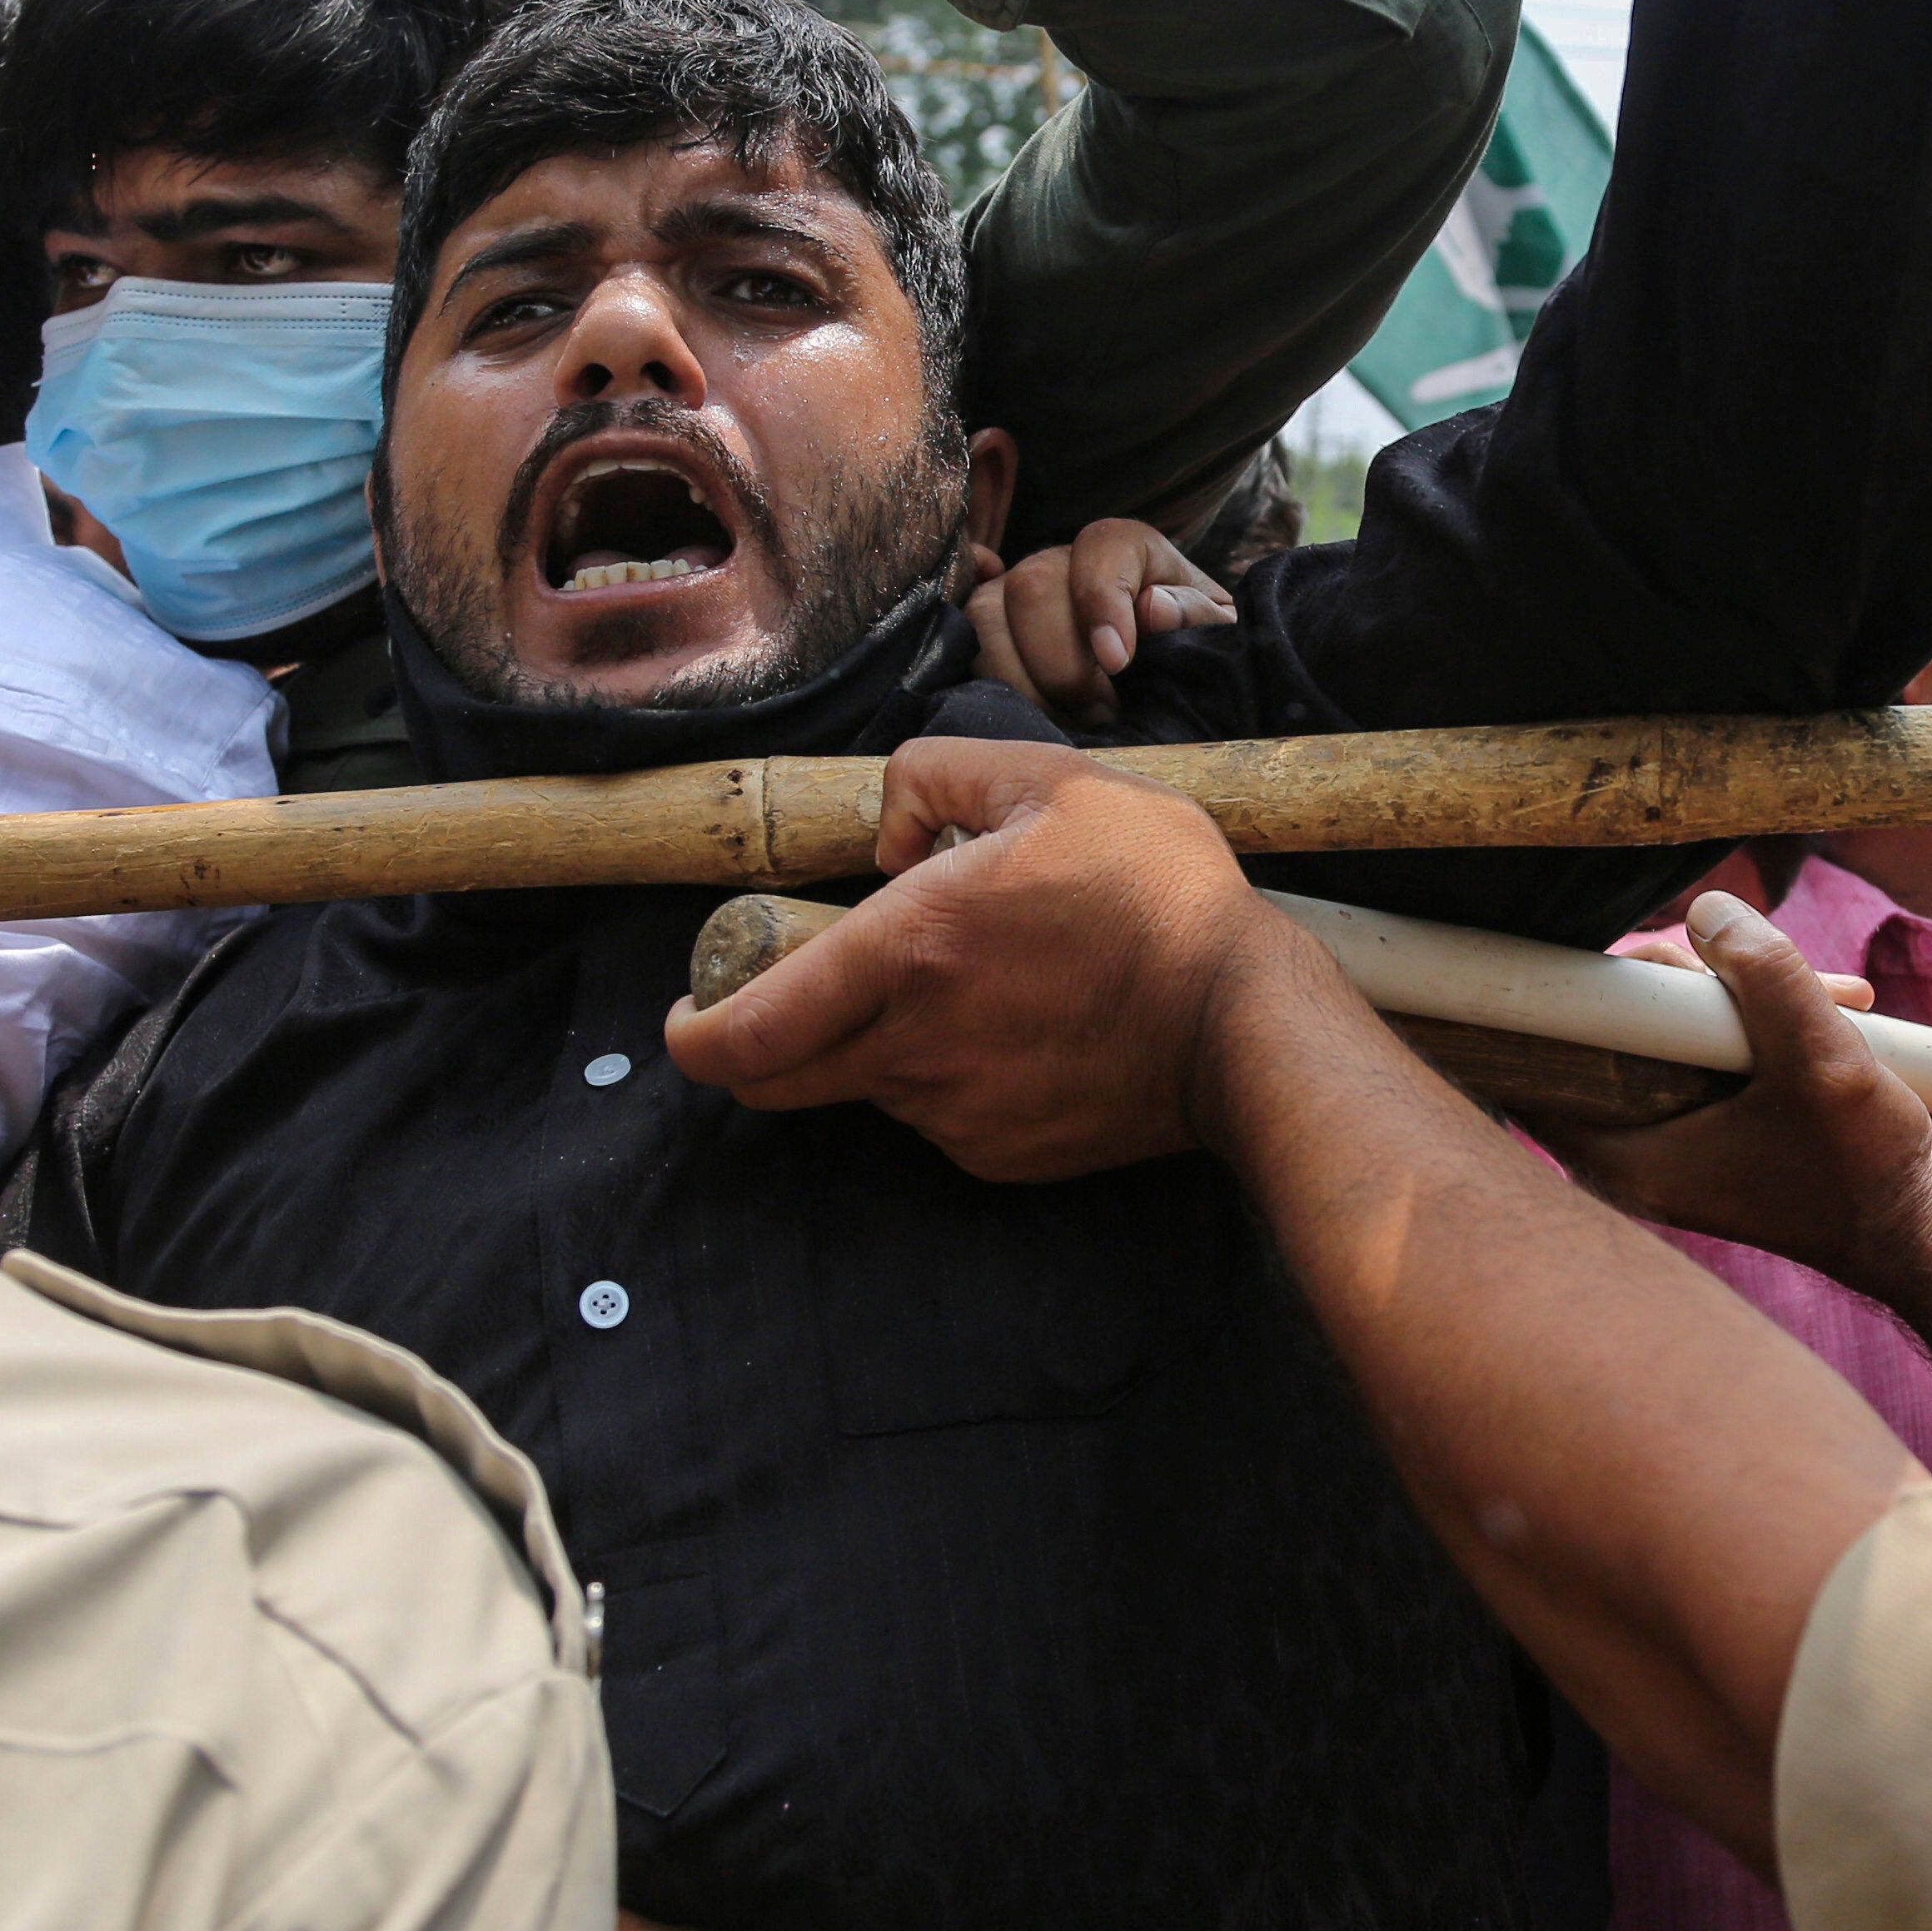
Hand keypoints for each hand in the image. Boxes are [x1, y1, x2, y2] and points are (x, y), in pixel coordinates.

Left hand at [660, 738, 1327, 1181]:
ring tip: (972, 989)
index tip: (687, 1016)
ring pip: (867, 1087)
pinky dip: (946, 1077)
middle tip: (786, 999)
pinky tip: (1018, 1034)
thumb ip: (932, 775)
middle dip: (752, 1049)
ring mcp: (953, 1112)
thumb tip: (882, 837)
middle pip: (776, 1083)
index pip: (747, 1033)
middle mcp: (911, 1047)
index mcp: (906, 951)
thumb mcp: (1051, 780)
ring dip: (877, 1044)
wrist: (1244, 1023)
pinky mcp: (998, 1155)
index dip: (693, 1035)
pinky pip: (937, 1115)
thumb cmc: (1155, 892)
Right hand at [960, 517, 1237, 725]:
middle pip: (1031, 586)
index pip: (1099, 549)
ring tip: (1070, 723)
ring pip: (986, 617)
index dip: (1102, 603)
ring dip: (1024, 683)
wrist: (1160, 677)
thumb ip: (1196, 617)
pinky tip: (1026, 710)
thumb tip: (1155, 609)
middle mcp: (1059, 559)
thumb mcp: (1214, 635)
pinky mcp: (987, 629)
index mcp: (1123, 546)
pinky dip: (987, 682)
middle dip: (1061, 663)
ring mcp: (1013, 592)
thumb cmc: (1189, 649)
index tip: (1119, 662)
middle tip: (1101, 713)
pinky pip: (965, 644)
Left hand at [1560, 894, 1931, 1295]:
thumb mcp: (1821, 1058)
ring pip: (1676, 1037)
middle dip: (1694, 984)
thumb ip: (1763, 975)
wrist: (1921, 1233)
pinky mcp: (1716, 1133)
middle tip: (1762, 971)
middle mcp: (1636, 1155)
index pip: (1553, 1056)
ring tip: (1831, 993)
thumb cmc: (1867, 1170)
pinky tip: (1836, 1008)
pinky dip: (1763, 1029)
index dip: (1593, 990)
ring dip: (1745, 1000)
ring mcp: (1677, 1144)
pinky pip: (1713, 1059)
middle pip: (1621, 1031)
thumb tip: (1705, 907)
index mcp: (1628, 1156)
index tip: (1664, 962)